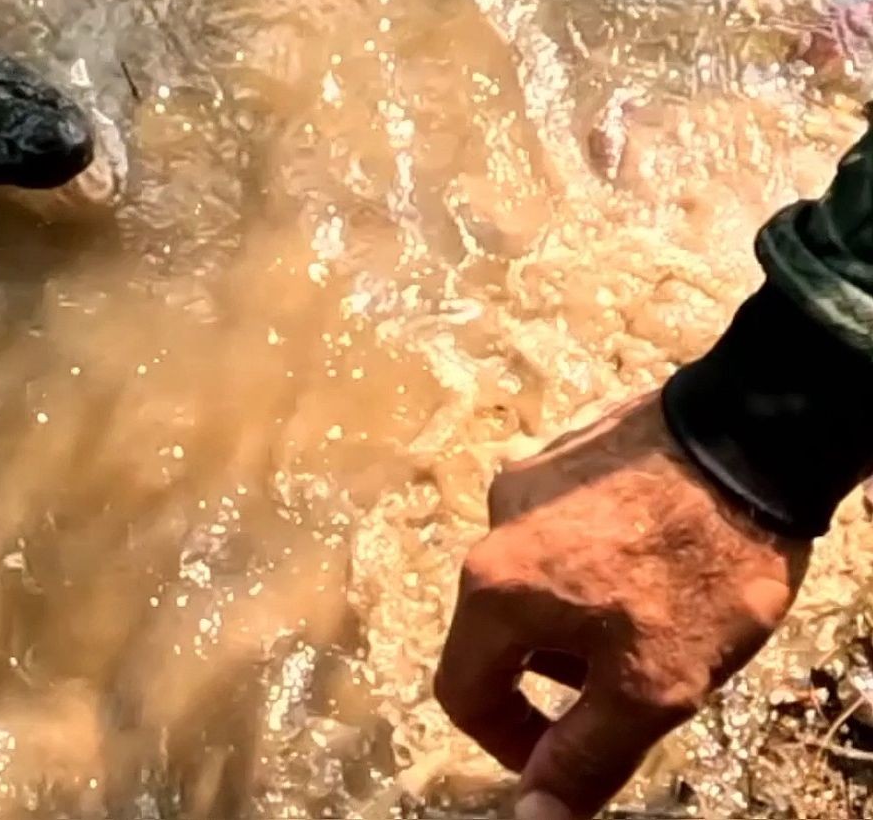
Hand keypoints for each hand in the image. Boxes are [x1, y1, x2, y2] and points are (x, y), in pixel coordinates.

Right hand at [433, 392, 810, 819]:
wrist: (754, 435)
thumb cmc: (700, 570)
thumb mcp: (653, 686)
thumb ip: (584, 755)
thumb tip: (533, 818)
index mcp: (493, 591)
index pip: (463, 692)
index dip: (511, 744)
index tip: (573, 753)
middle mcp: (491, 528)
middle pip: (500, 635)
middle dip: (561, 675)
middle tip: (640, 680)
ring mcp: (525, 478)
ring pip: (533, 580)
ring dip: (578, 615)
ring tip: (658, 612)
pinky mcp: (565, 449)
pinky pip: (562, 527)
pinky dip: (594, 560)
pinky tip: (657, 554)